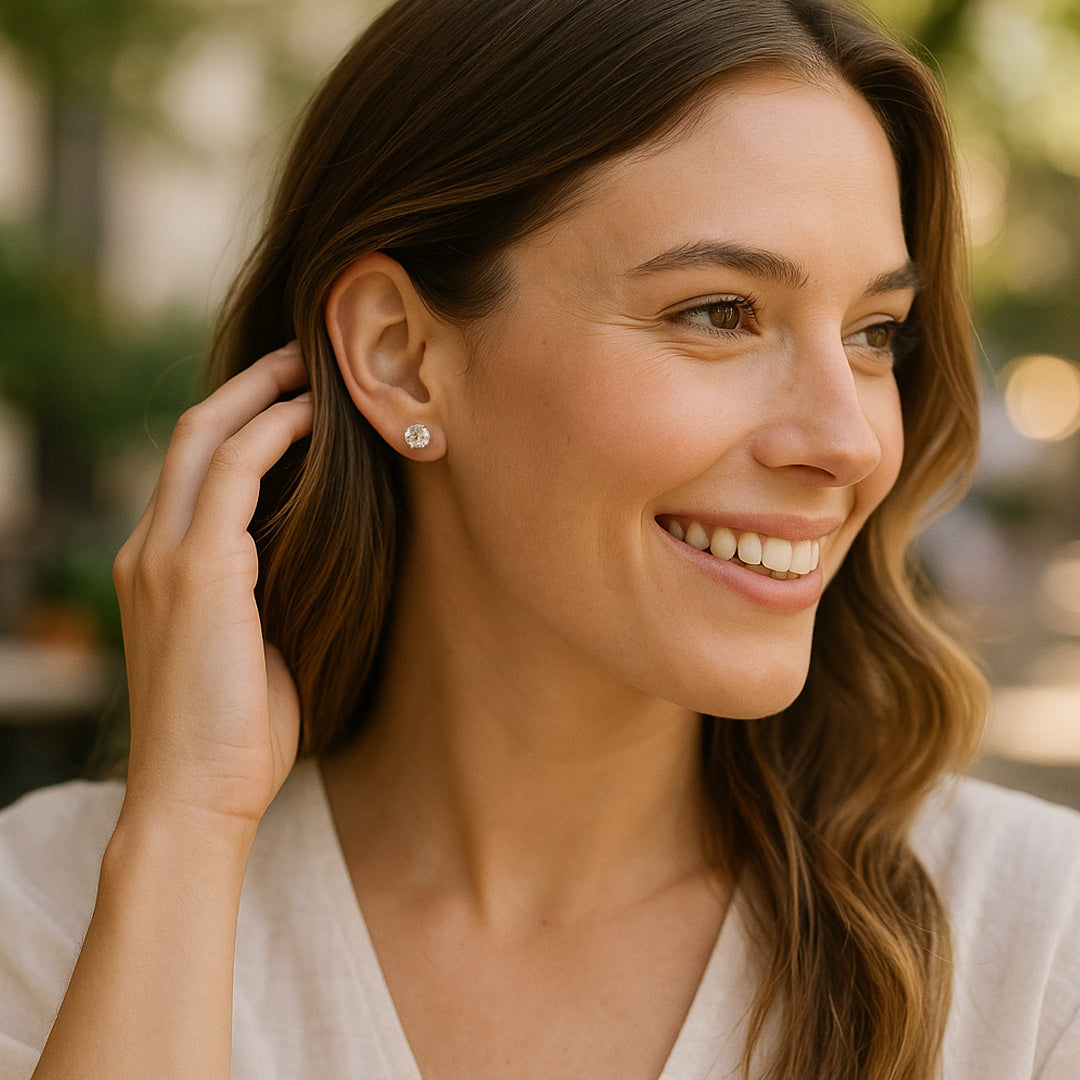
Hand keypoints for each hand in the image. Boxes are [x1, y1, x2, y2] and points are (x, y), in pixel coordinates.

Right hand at [112, 343, 312, 836]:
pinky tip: (310, 417)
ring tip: (314, 371)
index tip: (296, 399)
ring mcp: (162, 556)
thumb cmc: (237, 734)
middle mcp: (148, 549)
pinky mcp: (193, 571)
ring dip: (262, 394)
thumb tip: (323, 553)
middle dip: (249, 386)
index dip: (242, 423)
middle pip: (192, 433)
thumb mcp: (254, 646)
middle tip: (306, 360)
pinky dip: (270, 435)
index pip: (193, 469)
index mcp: (160, 567)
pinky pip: (230, 473)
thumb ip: (268, 592)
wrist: (196, 799)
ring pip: (204, 438)